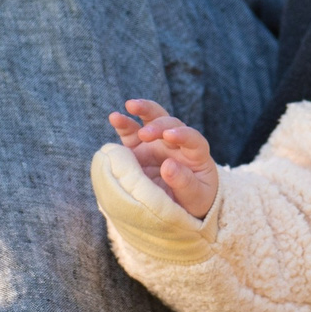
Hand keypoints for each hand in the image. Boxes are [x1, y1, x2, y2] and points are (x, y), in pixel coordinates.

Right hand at [106, 98, 219, 219]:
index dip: (182, 135)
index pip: (192, 139)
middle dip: (158, 125)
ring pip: (151, 120)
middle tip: (146, 134)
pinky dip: (124, 124)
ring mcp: (156, 144)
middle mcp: (176, 143)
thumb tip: (168, 166)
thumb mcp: (195, 196)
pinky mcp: (139, 149)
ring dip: (142, 110)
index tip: (169, 136)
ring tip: (130, 105)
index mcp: (195, 154)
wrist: (180, 205)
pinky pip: (131, 134)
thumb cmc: (194, 200)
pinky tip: (115, 117)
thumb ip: (184, 182)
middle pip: (171, 123)